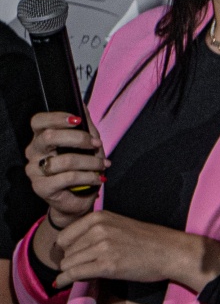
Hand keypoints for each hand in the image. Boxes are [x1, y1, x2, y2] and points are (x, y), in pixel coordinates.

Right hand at [26, 110, 105, 227]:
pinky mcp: (41, 187)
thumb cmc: (81, 168)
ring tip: (103, 165)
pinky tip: (98, 178)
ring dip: (90, 162)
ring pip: (64, 160)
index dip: (57, 117)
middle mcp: (33, 153)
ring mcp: (34, 171)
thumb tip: (82, 104)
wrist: (77, 199)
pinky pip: (68, 177)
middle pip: (49, 137)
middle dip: (79, 139)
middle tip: (96, 145)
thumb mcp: (86, 145)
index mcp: (40, 138)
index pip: (38, 121)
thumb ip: (84, 126)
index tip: (78, 120)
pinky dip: (89, 176)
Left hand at [51, 211, 219, 290]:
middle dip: (70, 262)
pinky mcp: (107, 265)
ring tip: (85, 274)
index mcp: (99, 217)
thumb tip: (68, 250)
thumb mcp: (118, 226)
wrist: (171, 252)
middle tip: (84, 267)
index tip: (72, 258)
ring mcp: (102, 247)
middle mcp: (98, 229)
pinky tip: (64, 283)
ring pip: (67, 264)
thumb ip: (94, 232)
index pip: (64, 237)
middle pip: (65, 252)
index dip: (66, 250)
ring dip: (71, 272)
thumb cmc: (148, 241)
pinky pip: (74, 274)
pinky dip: (65, 280)